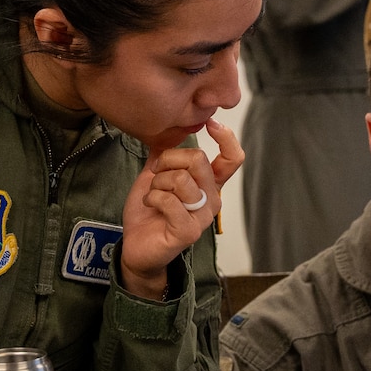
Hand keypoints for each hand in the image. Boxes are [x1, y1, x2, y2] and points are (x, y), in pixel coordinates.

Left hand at [118, 118, 242, 298]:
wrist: (136, 246)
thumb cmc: (149, 212)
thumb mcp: (156, 176)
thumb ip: (166, 155)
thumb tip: (174, 129)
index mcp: (209, 184)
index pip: (233, 159)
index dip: (227, 138)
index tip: (211, 123)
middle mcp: (211, 199)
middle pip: (199, 160)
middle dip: (169, 160)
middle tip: (156, 174)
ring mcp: (202, 217)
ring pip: (181, 179)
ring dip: (157, 183)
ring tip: (152, 194)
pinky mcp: (188, 231)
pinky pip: (169, 200)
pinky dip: (152, 197)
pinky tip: (150, 205)